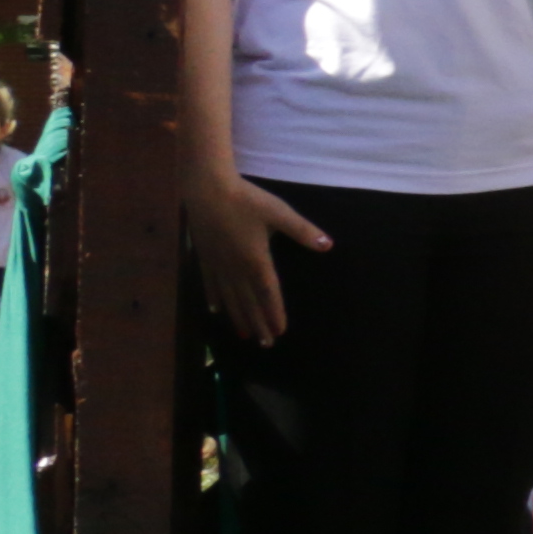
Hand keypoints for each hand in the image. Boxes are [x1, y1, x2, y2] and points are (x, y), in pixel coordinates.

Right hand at [189, 170, 330, 344]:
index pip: (268, 293)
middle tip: (266, 344)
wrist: (206, 189)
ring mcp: (217, 264)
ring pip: (229, 298)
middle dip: (258, 323)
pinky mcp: (204, 257)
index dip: (274, 313)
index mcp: (256, 260)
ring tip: (244, 336)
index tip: (280, 332)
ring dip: (238, 317)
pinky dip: (214, 299)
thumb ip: (303, 231)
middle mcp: (235, 268)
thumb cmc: (246, 200)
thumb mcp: (279, 213)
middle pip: (248, 302)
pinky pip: (209, 284)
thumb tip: (328, 246)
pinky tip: (215, 311)